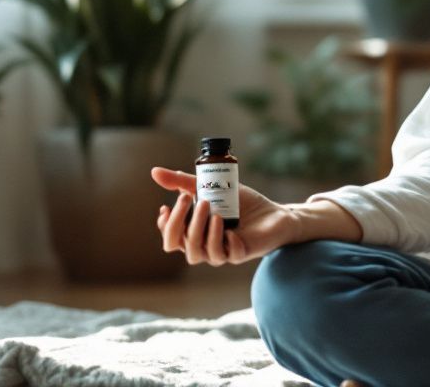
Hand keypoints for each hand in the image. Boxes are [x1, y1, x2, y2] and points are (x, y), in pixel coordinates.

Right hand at [151, 167, 299, 265]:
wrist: (275, 212)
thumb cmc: (241, 203)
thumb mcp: (213, 187)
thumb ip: (184, 182)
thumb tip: (154, 172)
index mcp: (195, 232)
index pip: (171, 237)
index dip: (165, 225)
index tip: (166, 205)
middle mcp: (204, 245)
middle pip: (180, 245)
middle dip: (182, 223)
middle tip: (193, 198)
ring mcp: (222, 251)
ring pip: (200, 253)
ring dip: (203, 232)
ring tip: (215, 212)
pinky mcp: (241, 253)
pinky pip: (228, 256)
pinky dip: (227, 244)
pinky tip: (231, 232)